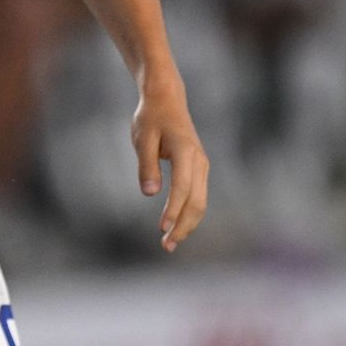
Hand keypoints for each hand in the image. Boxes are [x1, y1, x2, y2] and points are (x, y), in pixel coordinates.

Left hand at [131, 76, 207, 251]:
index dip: (173, 210)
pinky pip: (198, 196)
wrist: (167, 100)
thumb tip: (150, 194)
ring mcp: (202, 165)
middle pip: (197, 201)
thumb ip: (146, 165)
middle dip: (183, 226)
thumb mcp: (142, 139)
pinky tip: (177, 226)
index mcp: (185, 151)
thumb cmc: (151, 118)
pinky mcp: (199, 169)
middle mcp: (199, 161)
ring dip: (187, 224)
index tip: (161, 227)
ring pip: (201, 202)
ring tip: (170, 242)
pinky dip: (189, 213)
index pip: (182, 187)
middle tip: (167, 246)